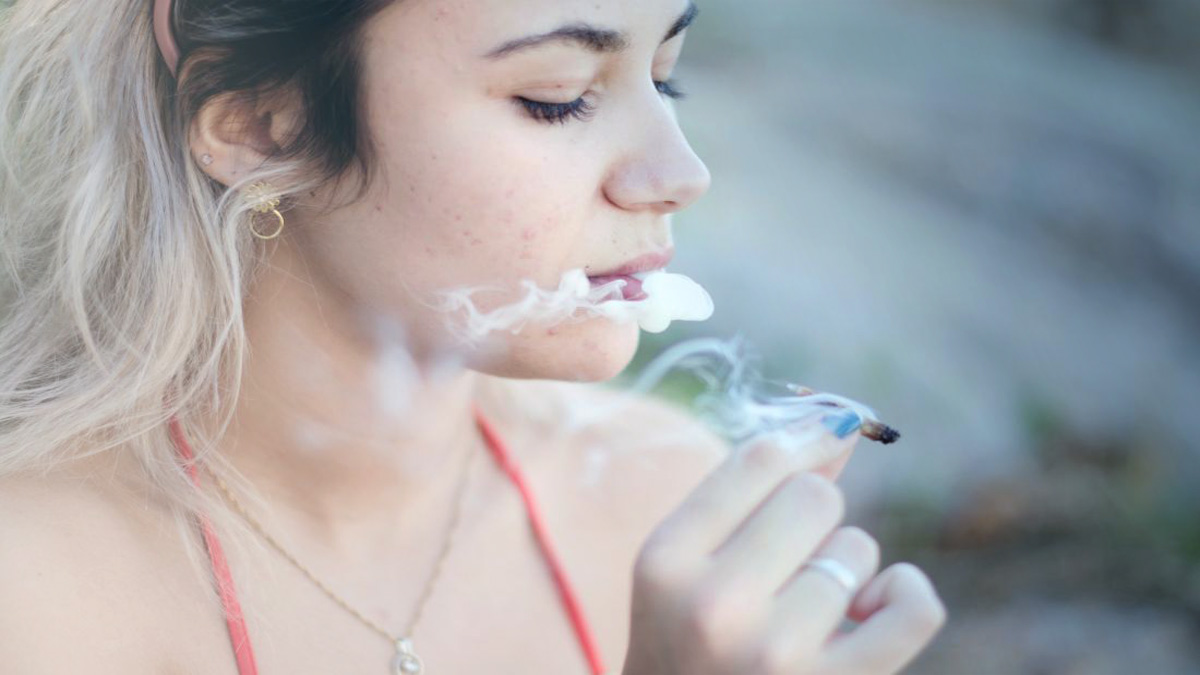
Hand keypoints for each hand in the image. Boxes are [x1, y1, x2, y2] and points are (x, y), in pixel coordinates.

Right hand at [622, 414, 945, 674]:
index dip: (808, 437)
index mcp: (665, 559)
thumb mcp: (686, 567)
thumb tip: (838, 425)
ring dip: (846, 573)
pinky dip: (905, 596)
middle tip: (788, 566)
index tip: (831, 435)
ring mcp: (775, 652)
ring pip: (858, 549)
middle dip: (815, 520)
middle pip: (814, 495)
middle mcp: (714, 603)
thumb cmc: (689, 644)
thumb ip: (748, 494)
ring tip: (806, 612)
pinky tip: (873, 610)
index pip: (758, 459)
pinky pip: (912, 606)